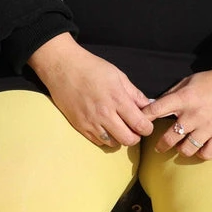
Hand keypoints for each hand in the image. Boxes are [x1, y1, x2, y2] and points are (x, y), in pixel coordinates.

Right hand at [29, 33, 153, 146]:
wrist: (63, 68)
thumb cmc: (91, 68)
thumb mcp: (118, 75)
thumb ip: (134, 93)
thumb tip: (148, 106)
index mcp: (118, 99)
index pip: (140, 124)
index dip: (147, 128)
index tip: (146, 125)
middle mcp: (105, 113)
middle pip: (129, 139)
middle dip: (136, 136)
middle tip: (134, 128)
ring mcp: (91, 122)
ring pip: (114, 143)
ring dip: (120, 138)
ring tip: (119, 127)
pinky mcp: (80, 126)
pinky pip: (98, 141)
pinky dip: (106, 138)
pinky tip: (106, 127)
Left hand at [142, 65, 211, 158]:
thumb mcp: (190, 81)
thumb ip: (173, 94)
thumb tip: (156, 105)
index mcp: (184, 98)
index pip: (156, 110)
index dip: (144, 119)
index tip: (140, 125)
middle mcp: (194, 115)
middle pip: (169, 137)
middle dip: (160, 144)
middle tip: (159, 146)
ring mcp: (208, 127)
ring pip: (186, 149)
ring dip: (181, 150)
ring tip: (181, 147)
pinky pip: (206, 154)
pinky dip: (200, 153)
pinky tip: (199, 148)